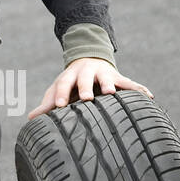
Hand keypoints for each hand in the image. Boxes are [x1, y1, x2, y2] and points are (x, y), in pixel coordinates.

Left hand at [27, 58, 152, 119]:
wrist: (89, 60)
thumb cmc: (71, 83)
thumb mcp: (59, 90)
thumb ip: (48, 105)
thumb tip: (31, 120)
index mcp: (70, 76)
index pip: (64, 84)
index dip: (62, 94)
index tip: (60, 106)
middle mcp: (87, 72)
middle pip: (85, 79)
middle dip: (86, 88)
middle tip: (87, 98)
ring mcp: (104, 74)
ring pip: (108, 78)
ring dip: (111, 85)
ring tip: (113, 94)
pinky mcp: (119, 78)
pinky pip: (130, 84)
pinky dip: (139, 90)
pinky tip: (148, 97)